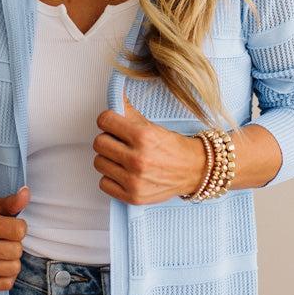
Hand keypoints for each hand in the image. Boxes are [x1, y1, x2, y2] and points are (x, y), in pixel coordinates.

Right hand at [0, 186, 29, 291]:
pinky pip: (7, 283)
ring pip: (14, 268)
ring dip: (11, 260)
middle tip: (2, 240)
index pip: (19, 230)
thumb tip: (26, 192)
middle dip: (14, 244)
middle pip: (17, 250)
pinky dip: (6, 275)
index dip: (18, 227)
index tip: (8, 226)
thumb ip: (11, 202)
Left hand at [93, 88, 204, 204]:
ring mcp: (135, 180)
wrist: (195, 170)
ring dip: (108, 159)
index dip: (107, 120)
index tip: (111, 124)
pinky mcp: (133, 196)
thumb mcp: (152, 127)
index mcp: (143, 137)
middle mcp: (138, 159)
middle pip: (99, 143)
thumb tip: (115, 98)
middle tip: (118, 142)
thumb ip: (130, 114)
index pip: (105, 121)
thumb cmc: (174, 148)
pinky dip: (111, 178)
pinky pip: (104, 183)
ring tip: (121, 158)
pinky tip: (123, 173)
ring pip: (99, 163)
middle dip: (107, 140)